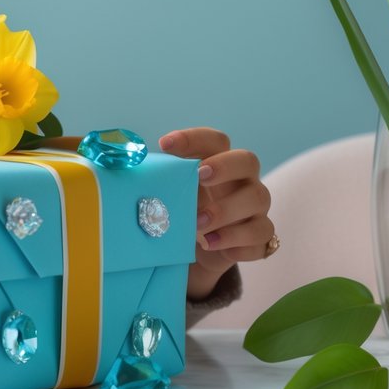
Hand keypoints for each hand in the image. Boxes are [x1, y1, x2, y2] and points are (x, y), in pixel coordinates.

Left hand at [158, 127, 273, 300]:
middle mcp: (243, 181)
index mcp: (219, 163)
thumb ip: (160, 180)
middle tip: (200, 175)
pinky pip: (261, 235)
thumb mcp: (172, 194)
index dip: (193, 138)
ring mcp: (256, 208)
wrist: (201, 250)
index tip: (164, 144)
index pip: (215, 140)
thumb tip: (127, 168)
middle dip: (225, 166)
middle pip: (248, 160)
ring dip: (226, 210)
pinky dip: (236, 240)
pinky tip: (210, 244)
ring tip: (197, 223)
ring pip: (258, 199)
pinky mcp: (260, 237)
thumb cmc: (185, 211)